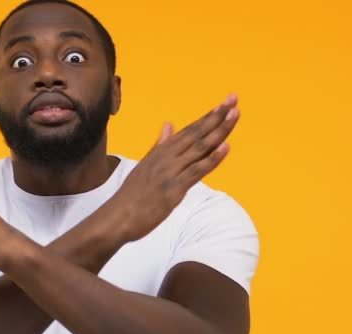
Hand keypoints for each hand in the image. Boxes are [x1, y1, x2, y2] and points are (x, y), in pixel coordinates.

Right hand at [114, 94, 240, 241]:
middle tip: (233, 99)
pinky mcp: (174, 188)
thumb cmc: (131, 196)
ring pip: (199, 148)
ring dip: (219, 131)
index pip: (189, 131)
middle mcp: (166, 157)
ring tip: (234, 114)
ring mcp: (170, 172)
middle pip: (196, 134)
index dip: (207, 117)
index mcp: (160, 152)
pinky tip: (226, 146)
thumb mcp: (145, 165)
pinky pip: (197, 171)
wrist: (117, 217)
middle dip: (216, 116)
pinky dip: (212, 158)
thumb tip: (169, 124)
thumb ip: (159, 146)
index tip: (223, 104)